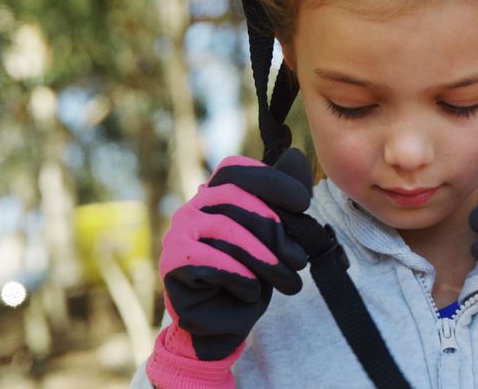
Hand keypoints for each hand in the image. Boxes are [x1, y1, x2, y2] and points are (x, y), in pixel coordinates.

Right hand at [146, 149, 311, 387]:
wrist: (224, 323)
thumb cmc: (251, 275)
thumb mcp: (275, 236)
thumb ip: (282, 200)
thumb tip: (296, 155)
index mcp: (216, 193)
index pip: (237, 170)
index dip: (272, 180)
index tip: (304, 202)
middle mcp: (194, 206)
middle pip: (236, 198)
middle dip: (275, 229)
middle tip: (300, 260)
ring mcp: (179, 231)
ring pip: (227, 230)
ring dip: (265, 259)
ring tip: (288, 283)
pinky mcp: (173, 261)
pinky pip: (211, 261)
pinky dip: (240, 277)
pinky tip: (251, 291)